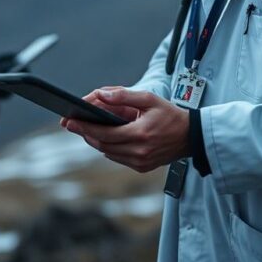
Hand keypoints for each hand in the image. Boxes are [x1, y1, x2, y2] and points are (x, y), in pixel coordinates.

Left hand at [62, 88, 190, 172]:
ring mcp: (140, 162)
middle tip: (71, 123)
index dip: (84, 128)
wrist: (191, 136)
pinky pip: (118, 157)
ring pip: (108, 153)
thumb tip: (100, 94)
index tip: (70, 121)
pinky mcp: (142, 167)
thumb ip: (124, 96)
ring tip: (86, 127)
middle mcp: (139, 152)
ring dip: (96, 140)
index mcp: (140, 134)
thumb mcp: (149, 99)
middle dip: (85, 133)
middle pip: (102, 145)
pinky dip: (109, 147)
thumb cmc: (170, 115)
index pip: (104, 133)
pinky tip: (105, 136)